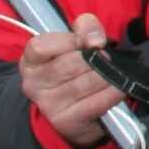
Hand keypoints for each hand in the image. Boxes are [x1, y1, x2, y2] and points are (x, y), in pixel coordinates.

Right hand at [18, 11, 122, 148]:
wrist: (73, 113)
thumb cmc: (74, 71)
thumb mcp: (75, 43)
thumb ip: (84, 28)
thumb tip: (95, 39)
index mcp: (30, 61)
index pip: (41, 46)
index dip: (70, 40)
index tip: (88, 42)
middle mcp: (33, 84)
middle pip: (70, 63)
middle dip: (95, 59)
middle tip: (106, 59)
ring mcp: (48, 105)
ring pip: (86, 82)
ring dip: (107, 76)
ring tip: (112, 74)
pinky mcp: (65, 121)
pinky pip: (96, 103)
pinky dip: (112, 94)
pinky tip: (117, 89)